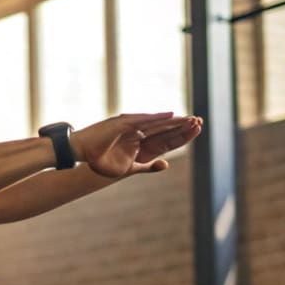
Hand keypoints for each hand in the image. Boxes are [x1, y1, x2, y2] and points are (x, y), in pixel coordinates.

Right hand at [70, 113, 202, 179]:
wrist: (83, 156)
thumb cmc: (102, 162)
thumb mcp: (130, 169)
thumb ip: (148, 167)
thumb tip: (165, 165)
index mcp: (143, 144)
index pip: (167, 140)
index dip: (182, 136)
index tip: (197, 131)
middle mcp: (140, 133)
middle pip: (166, 129)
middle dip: (183, 127)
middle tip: (200, 121)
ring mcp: (132, 127)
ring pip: (158, 123)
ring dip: (174, 121)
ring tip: (190, 119)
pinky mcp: (123, 124)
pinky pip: (143, 120)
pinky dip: (157, 118)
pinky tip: (170, 116)